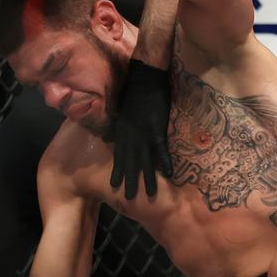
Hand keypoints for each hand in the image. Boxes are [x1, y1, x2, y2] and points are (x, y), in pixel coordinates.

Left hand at [108, 60, 173, 199]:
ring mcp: (143, 134)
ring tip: (149, 194)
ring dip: (147, 178)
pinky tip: (168, 174)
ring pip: (144, 161)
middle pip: (129, 162)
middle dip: (129, 180)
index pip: (119, 156)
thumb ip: (116, 126)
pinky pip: (161, 149)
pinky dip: (164, 161)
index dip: (118, 171)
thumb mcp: (119, 111)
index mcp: (121, 132)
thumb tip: (108, 137)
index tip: (115, 185)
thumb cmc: (132, 91)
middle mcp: (130, 136)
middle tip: (129, 198)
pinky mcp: (156, 129)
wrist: (144, 77)